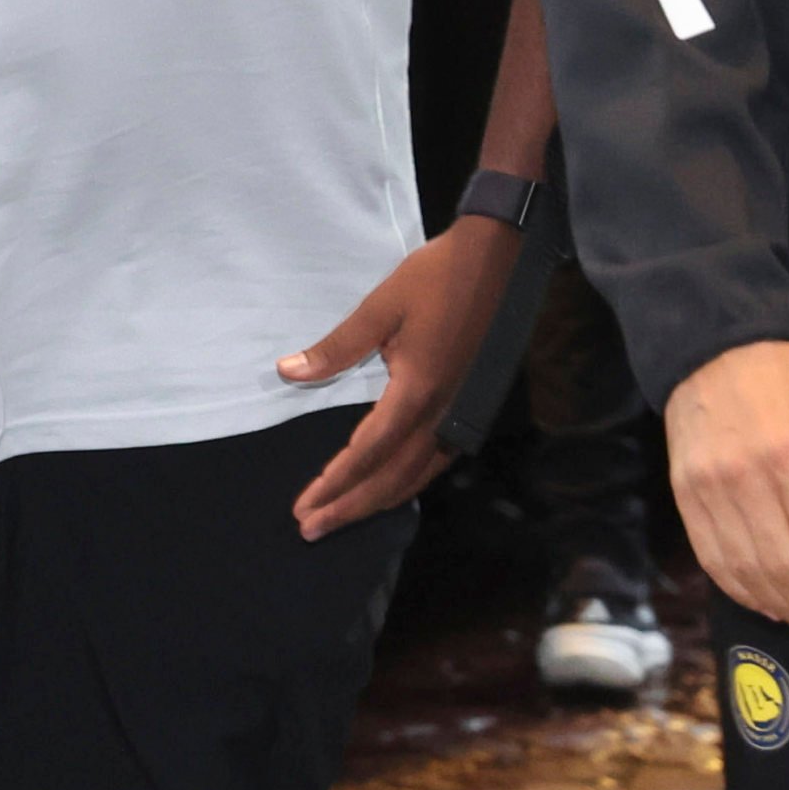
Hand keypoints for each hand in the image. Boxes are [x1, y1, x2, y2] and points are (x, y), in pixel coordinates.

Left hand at [278, 213, 526, 537]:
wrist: (501, 260)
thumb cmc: (436, 278)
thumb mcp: (379, 307)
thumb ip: (336, 347)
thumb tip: (287, 372)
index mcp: (419, 391)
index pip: (368, 453)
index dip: (335, 483)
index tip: (304, 506)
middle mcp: (445, 414)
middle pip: (392, 478)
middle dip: (350, 507)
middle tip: (310, 528)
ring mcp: (464, 415)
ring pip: (418, 477)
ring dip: (377, 501)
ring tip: (340, 517)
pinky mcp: (473, 409)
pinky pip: (437, 462)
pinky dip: (407, 483)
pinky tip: (386, 487)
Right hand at [666, 339, 788, 644]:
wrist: (712, 348)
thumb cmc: (788, 384)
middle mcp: (744, 479)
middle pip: (783, 568)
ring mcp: (707, 490)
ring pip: (745, 572)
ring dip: (783, 609)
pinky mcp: (683, 495)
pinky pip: (712, 559)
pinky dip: (742, 591)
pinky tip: (768, 604)